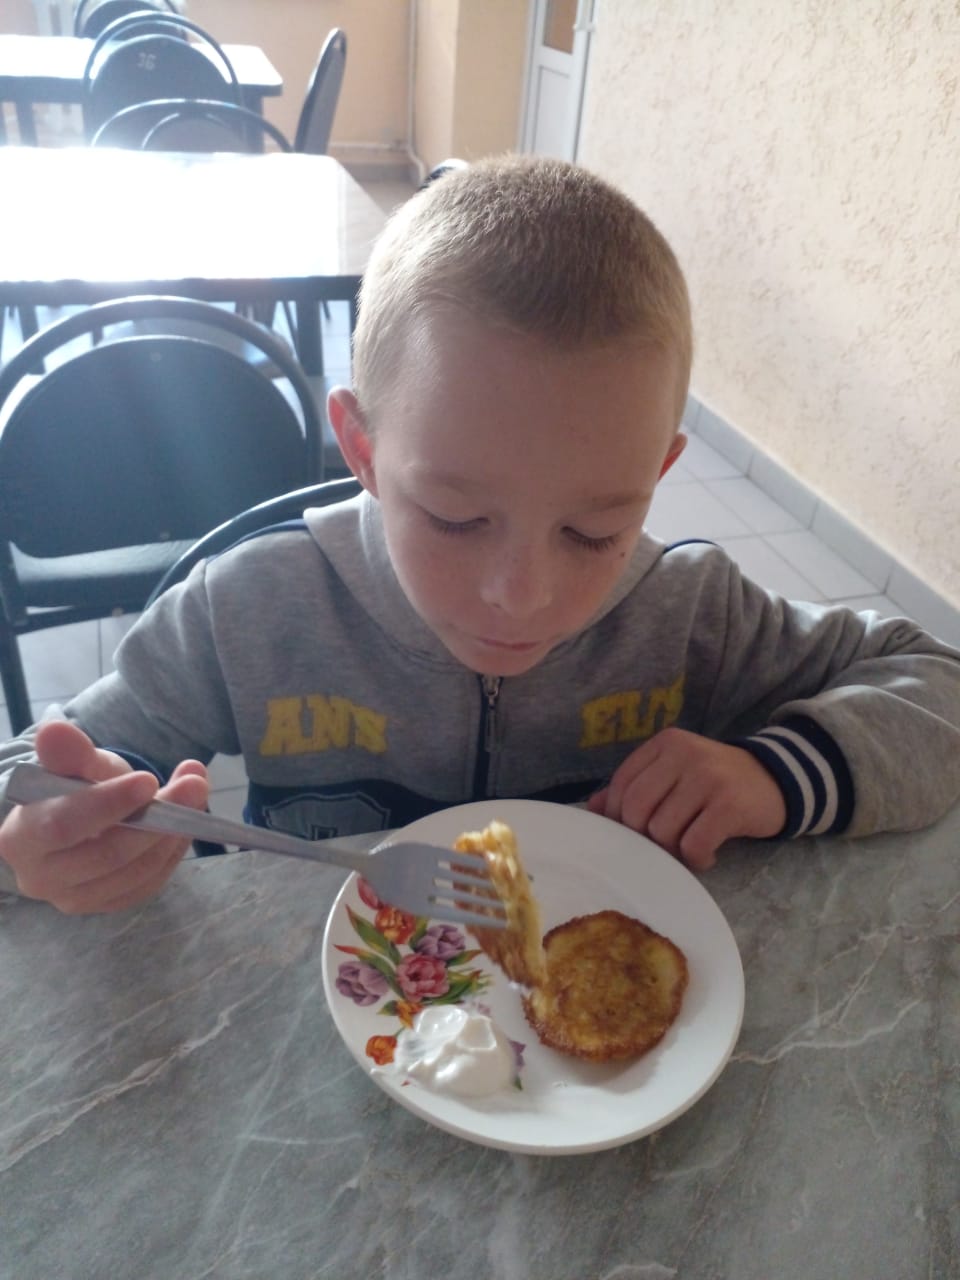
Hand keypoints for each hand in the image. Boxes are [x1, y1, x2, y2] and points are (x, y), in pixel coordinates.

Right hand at [0, 719, 208, 913]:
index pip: (64, 826)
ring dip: (175, 831)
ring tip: (195, 790)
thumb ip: (68, 752)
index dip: (108, 803)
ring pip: (136, 871)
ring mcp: (76, 899)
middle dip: (157, 818)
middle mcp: (41, 879)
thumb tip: (54, 729)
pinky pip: (150, 882)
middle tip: (194, 784)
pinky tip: (186, 820)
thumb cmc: (70, 789)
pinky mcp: (108, 905)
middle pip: (107, 855)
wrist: (76, 820)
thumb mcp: (72, 765)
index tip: (148, 780)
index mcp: (20, 840)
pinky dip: (174, 849)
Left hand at [587, 728, 785, 869]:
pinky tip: (708, 854)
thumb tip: (593, 808)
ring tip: (690, 846)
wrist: (776, 780)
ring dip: (673, 850)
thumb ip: (635, 786)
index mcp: (665, 744)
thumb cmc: (715, 782)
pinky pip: (694, 845)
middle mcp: (684, 754)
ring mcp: (708, 777)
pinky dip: (697, 859)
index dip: (620, 817)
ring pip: (662, 831)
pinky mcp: (729, 804)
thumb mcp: (674, 774)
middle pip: (637, 810)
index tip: (635, 833)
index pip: (622, 785)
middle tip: (664, 844)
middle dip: (644, 837)